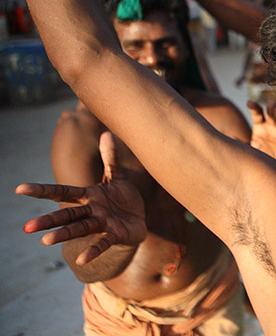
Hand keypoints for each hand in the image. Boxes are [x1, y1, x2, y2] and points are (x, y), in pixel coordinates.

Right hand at [15, 132, 145, 264]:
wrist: (138, 221)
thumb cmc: (122, 200)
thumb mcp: (116, 177)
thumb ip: (110, 157)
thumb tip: (107, 133)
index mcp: (90, 196)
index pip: (63, 191)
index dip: (43, 190)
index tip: (20, 189)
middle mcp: (92, 211)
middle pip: (68, 214)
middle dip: (48, 220)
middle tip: (27, 227)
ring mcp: (103, 223)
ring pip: (80, 228)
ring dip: (64, 234)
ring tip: (45, 241)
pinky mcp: (115, 234)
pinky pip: (104, 243)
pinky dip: (94, 250)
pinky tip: (82, 259)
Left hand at [248, 98, 275, 171]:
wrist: (274, 173)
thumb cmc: (260, 159)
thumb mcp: (250, 151)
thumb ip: (242, 144)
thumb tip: (231, 137)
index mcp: (260, 126)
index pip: (257, 113)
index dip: (254, 107)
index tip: (249, 103)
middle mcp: (272, 125)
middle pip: (272, 112)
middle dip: (271, 106)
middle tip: (271, 102)